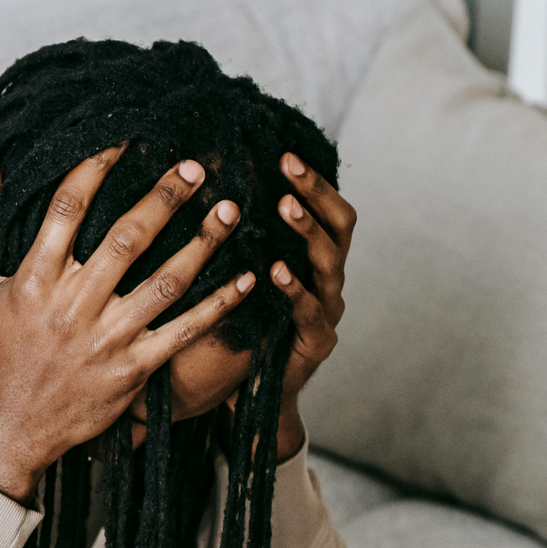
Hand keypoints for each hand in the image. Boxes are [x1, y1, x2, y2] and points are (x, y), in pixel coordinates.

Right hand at [0, 150, 254, 501]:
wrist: (9, 428)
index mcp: (34, 280)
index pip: (68, 208)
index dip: (97, 167)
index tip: (124, 139)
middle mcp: (74, 306)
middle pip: (128, 237)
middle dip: (165, 197)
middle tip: (195, 167)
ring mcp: (108, 339)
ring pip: (165, 282)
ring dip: (202, 244)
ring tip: (229, 210)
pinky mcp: (134, 370)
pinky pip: (184, 332)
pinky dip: (218, 305)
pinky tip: (247, 278)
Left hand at [264, 152, 355, 459]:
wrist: (250, 395)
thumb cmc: (242, 327)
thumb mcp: (240, 277)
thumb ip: (238, 241)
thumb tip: (206, 192)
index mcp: (314, 260)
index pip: (327, 209)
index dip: (313, 180)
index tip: (285, 152)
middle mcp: (329, 280)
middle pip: (340, 226)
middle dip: (315, 193)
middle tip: (289, 166)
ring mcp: (328, 311)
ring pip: (330, 263)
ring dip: (307, 232)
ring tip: (285, 207)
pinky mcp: (317, 343)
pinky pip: (310, 311)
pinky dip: (294, 289)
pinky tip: (275, 271)